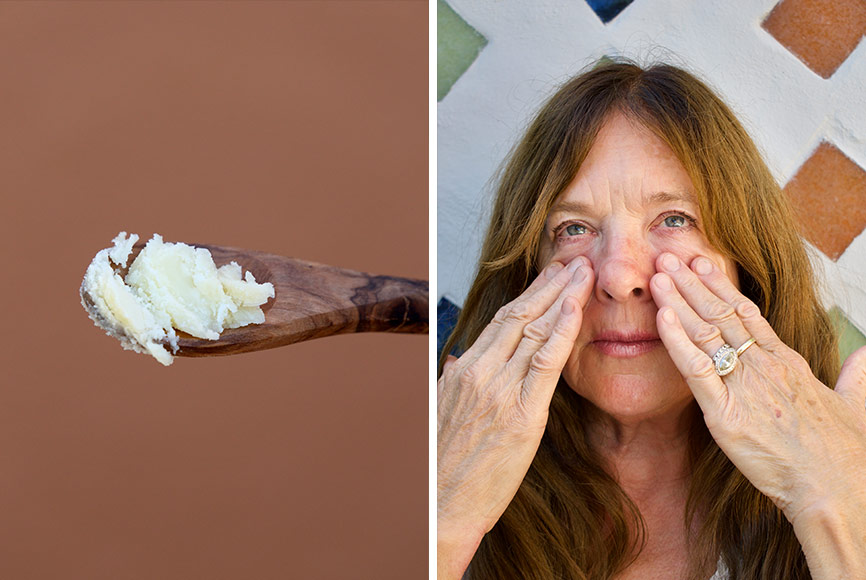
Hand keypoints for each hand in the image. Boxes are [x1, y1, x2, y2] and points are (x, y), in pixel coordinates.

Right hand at [437, 256, 593, 578]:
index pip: (501, 321)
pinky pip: (545, 363)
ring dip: (562, 297)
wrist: (443, 502)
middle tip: (574, 260)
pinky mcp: (521, 414)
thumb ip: (454, 382)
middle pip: (519, 316)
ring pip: (534, 331)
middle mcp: (479, 372)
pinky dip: (561, 331)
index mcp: (463, 370)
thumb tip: (456, 361)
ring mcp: (499, 390)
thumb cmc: (447, 464)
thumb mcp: (443, 413)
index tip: (548, 276)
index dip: (528, 295)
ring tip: (584, 272)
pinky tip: (575, 308)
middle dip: (549, 285)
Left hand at [650, 252, 865, 574]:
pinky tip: (661, 318)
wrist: (837, 489)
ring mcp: (744, 387)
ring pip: (706, 333)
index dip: (722, 287)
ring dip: (678, 301)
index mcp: (788, 362)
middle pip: (722, 314)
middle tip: (669, 257)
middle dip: (692, 284)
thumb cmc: (845, 454)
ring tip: (659, 275)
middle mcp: (764, 366)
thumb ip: (855, 376)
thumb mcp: (855, 405)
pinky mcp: (725, 414)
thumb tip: (865, 355)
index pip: (749, 313)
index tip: (703, 264)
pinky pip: (696, 369)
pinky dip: (676, 342)